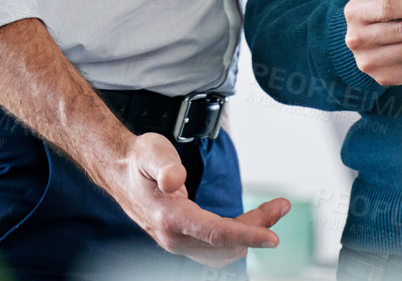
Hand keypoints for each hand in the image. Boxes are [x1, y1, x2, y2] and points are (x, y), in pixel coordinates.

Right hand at [101, 130, 288, 267]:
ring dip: (251, 233)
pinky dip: (239, 235)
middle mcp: (174, 237)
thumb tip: (175, 180)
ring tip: (273, 209)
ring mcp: (179, 242)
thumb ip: (165, 166)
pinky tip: (252, 219)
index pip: (215, 233)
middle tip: (281, 204)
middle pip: (226, 243)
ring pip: (224, 249)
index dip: (247, 235)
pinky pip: (217, 247)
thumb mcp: (151, 152)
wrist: (120, 171)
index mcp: (169, 218)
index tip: (273, 237)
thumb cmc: (139, 161)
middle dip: (257, 227)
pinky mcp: (185, 240)